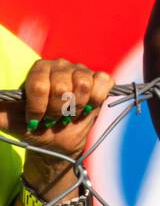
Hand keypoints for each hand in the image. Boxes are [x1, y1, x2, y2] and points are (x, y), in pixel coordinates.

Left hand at [1, 58, 112, 188]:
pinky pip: (103, 82)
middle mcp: (60, 65)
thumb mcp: (10, 122)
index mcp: (38, 69)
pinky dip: (97, 98)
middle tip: (54, 120)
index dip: (38, 108)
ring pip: (83, 84)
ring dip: (76, 107)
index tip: (36, 121)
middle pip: (62, 87)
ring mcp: (81, 70)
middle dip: (57, 111)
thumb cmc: (34, 127)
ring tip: (70, 114)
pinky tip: (87, 108)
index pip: (39, 86)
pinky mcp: (100, 79)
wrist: (58, 140)